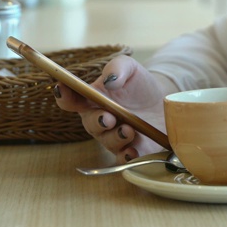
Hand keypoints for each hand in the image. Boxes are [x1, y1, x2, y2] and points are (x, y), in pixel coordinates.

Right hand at [54, 55, 176, 162]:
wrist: (164, 103)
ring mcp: (113, 137)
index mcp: (92, 98)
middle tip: (108, 118)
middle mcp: (99, 120)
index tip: (62, 89)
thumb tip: (110, 80)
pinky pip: (122, 158)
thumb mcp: (130, 68)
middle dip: (97, 121)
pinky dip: (126, 156)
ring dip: (116, 137)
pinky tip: (132, 151)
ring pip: (107, 141)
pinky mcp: (130, 150)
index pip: (71, 99)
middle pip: (90, 123)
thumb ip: (117, 68)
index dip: (63, 95)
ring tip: (128, 130)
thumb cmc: (140, 85)